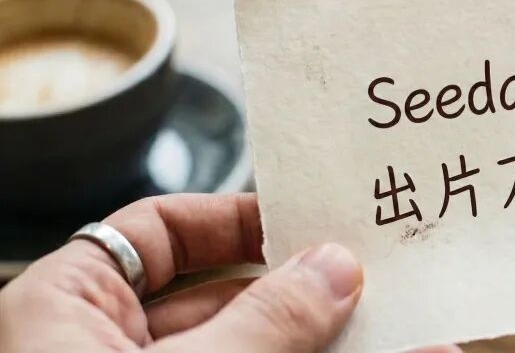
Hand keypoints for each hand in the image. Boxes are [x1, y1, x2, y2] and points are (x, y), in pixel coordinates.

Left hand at [0, 193, 458, 352]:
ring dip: (328, 346)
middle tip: (372, 277)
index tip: (305, 219)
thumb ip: (265, 322)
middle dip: (303, 290)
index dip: (230, 218)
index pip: (151, 237)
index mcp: (66, 314)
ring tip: (403, 330)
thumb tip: (333, 269)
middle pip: (223, 301)